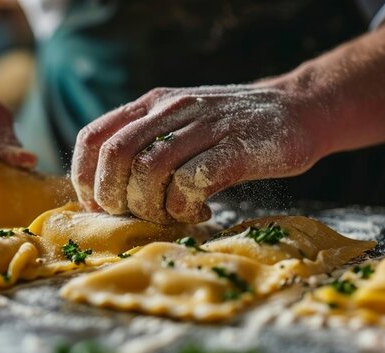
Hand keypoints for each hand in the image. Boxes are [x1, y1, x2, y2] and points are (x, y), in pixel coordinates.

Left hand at [71, 83, 327, 222]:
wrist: (299, 109)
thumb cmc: (235, 130)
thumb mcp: (183, 124)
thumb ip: (149, 146)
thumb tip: (109, 195)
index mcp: (152, 104)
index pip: (94, 137)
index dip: (85, 179)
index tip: (98, 207)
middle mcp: (173, 109)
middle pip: (116, 155)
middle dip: (115, 197)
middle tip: (136, 216)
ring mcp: (206, 125)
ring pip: (150, 170)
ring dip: (152, 206)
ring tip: (172, 215)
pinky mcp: (237, 147)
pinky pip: (192, 181)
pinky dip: (185, 207)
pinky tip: (200, 211)